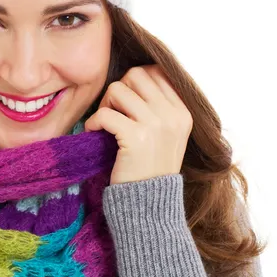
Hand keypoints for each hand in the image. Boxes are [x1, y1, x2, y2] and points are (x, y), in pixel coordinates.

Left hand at [84, 64, 191, 183]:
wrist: (149, 204)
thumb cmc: (150, 167)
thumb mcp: (167, 134)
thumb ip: (157, 106)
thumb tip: (131, 77)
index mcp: (182, 111)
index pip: (155, 72)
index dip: (134, 82)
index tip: (126, 103)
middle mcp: (173, 114)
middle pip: (135, 75)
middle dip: (118, 89)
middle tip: (113, 111)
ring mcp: (156, 125)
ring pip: (118, 89)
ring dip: (105, 104)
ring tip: (106, 124)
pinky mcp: (136, 137)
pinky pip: (105, 114)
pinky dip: (94, 122)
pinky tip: (95, 133)